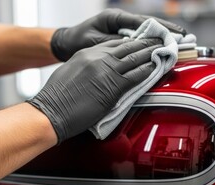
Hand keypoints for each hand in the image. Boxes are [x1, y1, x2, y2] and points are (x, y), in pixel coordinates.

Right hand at [28, 38, 160, 142]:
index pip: (114, 44)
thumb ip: (85, 67)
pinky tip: (157, 68)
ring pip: (135, 58)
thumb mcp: (69, 72)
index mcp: (86, 53)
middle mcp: (97, 58)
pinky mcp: (112, 87)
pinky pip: (136, 76)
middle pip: (127, 47)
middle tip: (158, 41)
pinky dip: (149, 71)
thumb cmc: (55, 98)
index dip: (130, 42)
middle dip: (145, 44)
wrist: (51, 112)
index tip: (140, 42)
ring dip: (151, 54)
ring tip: (163, 51)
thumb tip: (95, 70)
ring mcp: (106, 71)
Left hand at [50, 8, 185, 60]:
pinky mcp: (121, 38)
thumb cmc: (78, 40)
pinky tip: (161, 50)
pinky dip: (150, 45)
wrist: (67, 43)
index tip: (175, 34)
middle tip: (185, 38)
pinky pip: (139, 40)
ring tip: (180, 43)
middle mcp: (121, 21)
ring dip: (162, 38)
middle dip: (167, 32)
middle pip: (149, 25)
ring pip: (146, 32)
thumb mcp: (95, 42)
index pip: (143, 22)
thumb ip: (115, 44)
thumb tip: (134, 46)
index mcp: (115, 17)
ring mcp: (121, 29)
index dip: (161, 28)